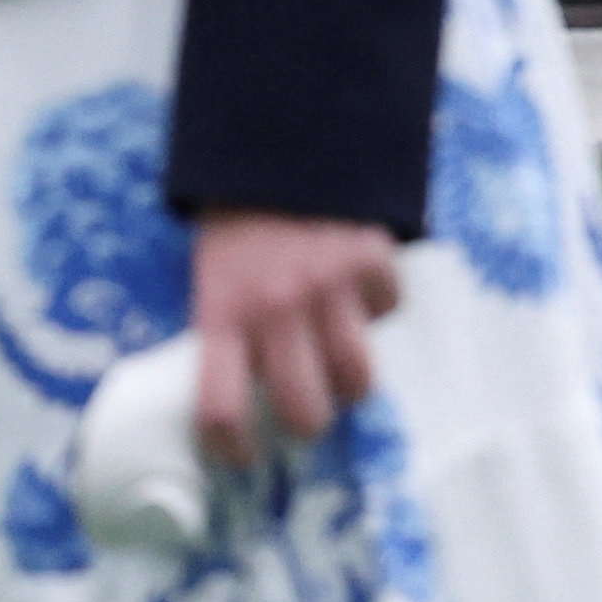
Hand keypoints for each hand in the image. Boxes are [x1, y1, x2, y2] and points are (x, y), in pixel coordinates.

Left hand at [189, 210, 404, 467]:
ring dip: (348, 380)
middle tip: (303, 409)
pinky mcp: (370, 260)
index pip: (220, 407)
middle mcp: (275, 305)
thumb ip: (231, 337)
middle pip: (306, 411)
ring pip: (358, 379)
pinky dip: (377, 309)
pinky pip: (387, 313)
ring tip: (335, 361)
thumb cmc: (238, 235)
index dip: (231, 447)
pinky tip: (356, 291)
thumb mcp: (214, 283)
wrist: (272, 147)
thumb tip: (245, 410)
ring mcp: (328, 284)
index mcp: (223, 312)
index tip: (242, 455)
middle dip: (307, 422)